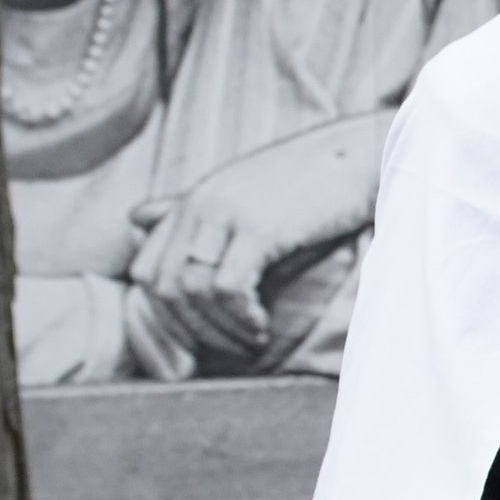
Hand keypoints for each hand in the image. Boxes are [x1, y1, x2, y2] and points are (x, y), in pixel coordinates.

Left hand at [127, 118, 387, 364]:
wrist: (364, 154)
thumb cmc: (312, 178)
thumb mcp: (242, 192)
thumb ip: (190, 208)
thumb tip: (135, 216)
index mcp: (193, 200)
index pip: (146, 268)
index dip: (168, 313)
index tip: (204, 334)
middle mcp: (199, 205)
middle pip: (163, 285)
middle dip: (191, 328)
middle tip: (229, 346)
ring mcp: (226, 215)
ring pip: (192, 290)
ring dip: (219, 329)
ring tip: (251, 340)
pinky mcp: (259, 228)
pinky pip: (227, 288)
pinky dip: (241, 317)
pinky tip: (262, 326)